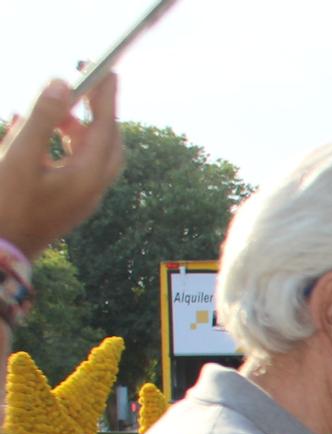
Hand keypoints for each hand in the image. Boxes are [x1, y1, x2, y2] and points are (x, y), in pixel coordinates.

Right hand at [0, 78, 122, 257]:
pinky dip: (66, 145)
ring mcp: (83, 199)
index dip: (105, 95)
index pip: (105, 126)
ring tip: (56, 107)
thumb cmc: (7, 205)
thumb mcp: (20, 156)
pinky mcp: (70, 205)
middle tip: (84, 82)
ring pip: (93, 154)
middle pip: (108, 141)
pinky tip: (41, 133)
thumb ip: (42, 119)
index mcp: (87, 176)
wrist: (0, 254)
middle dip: (98, 110)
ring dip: (79, 127)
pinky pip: (76, 167)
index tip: (104, 68)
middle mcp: (93, 188)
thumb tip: (61, 84)